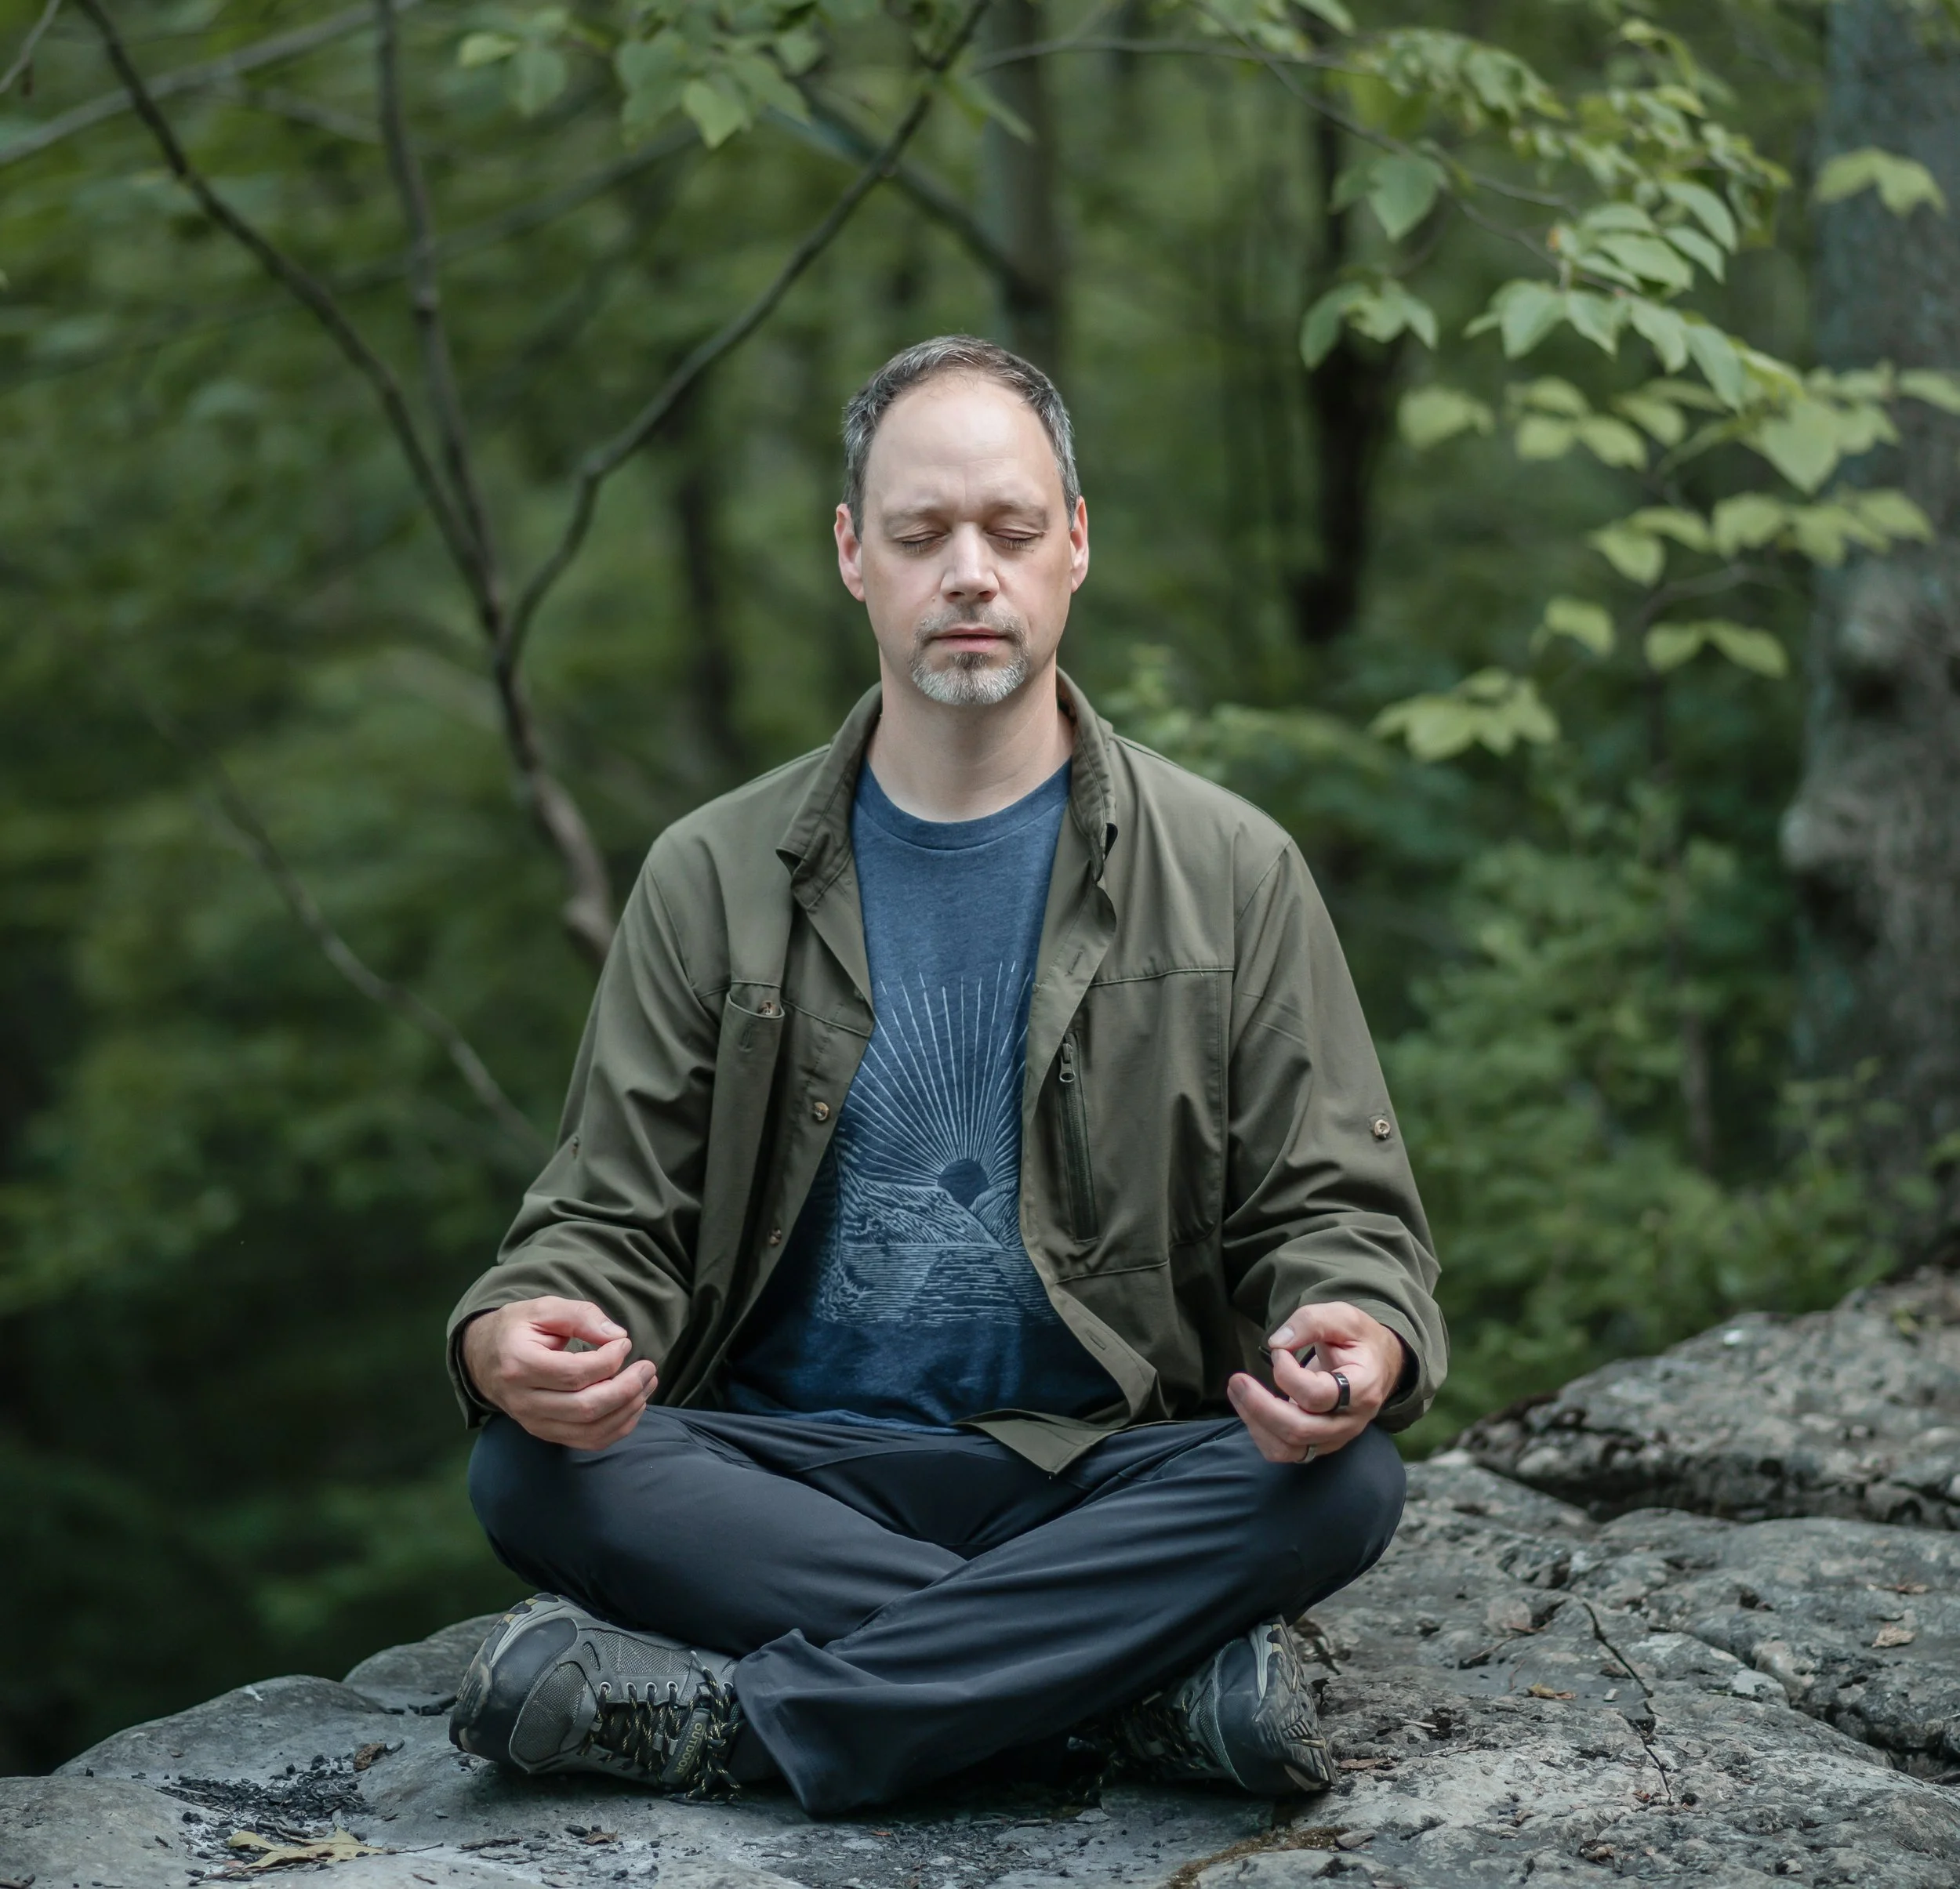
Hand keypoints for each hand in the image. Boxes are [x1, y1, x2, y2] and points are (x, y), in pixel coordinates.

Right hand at [461, 1297, 656, 1448]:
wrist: (483, 1358)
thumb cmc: (517, 1328)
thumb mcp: (544, 1308)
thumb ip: (580, 1316)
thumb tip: (616, 1335)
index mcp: (519, 1365)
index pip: (574, 1374)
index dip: (608, 1361)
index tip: (625, 1343)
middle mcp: (523, 1401)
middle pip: (585, 1408)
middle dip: (626, 1389)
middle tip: (648, 1368)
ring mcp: (533, 1423)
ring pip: (589, 1430)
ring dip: (627, 1410)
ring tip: (647, 1384)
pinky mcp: (545, 1433)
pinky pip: (587, 1442)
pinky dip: (617, 1428)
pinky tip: (634, 1405)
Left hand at [1227, 1300, 1406, 1464]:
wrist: (1377, 1365)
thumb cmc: (1358, 1340)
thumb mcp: (1342, 1317)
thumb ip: (1311, 1322)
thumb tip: (1277, 1343)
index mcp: (1362, 1388)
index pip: (1319, 1396)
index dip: (1289, 1375)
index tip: (1279, 1351)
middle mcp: (1349, 1421)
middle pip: (1300, 1429)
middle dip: (1260, 1406)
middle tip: (1236, 1380)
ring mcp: (1334, 1437)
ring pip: (1289, 1447)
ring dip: (1255, 1422)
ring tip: (1237, 1391)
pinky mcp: (1318, 1443)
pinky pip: (1284, 1452)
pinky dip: (1260, 1433)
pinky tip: (1249, 1408)